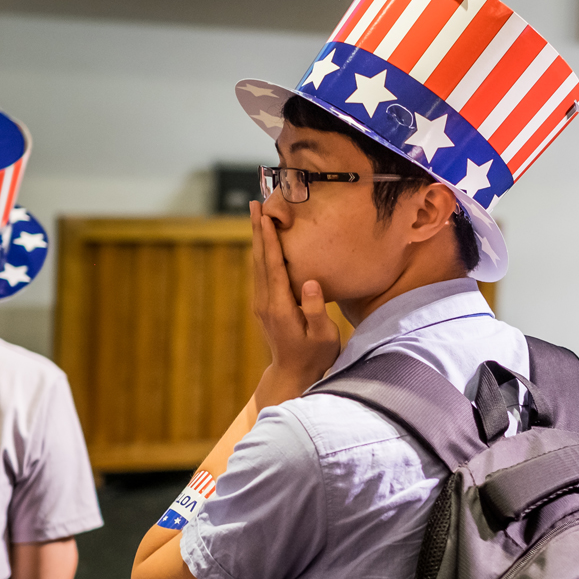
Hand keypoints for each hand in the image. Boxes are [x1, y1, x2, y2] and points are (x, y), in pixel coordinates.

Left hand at [250, 200, 341, 406]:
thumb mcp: (323, 336)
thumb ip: (315, 310)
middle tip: (254, 203)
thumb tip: (309, 282)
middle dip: (257, 230)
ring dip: (257, 238)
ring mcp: (262, 303)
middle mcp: (265, 302)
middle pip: (260, 259)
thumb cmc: (315, 355)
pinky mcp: (264, 305)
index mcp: (280, 307)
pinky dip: (261, 252)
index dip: (270, 240)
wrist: (293, 374)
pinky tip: (263, 241)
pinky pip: (260, 272)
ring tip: (256, 213)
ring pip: (257, 263)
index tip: (266, 217)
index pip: (273, 266)